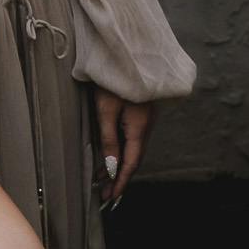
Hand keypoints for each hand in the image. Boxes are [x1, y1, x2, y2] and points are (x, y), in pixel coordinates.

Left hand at [90, 90, 151, 210]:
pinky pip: (131, 136)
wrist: (129, 50)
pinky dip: (121, 150)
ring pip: (132, 148)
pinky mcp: (140, 111)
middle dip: (119, 177)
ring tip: (102, 180)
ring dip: (119, 165)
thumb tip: (112, 166)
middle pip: (133, 157)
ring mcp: (144, 118)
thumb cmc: (114, 78)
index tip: (111, 198)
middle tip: (105, 195)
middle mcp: (146, 125)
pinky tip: (110, 155)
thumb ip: (109, 139)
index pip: (131, 162)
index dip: (121, 182)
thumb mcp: (106, 109)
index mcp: (140, 126)